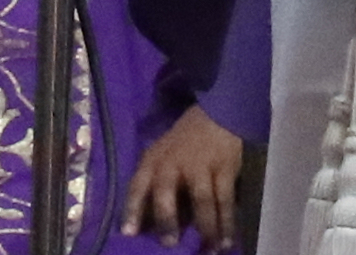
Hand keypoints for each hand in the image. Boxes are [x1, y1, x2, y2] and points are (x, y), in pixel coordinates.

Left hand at [124, 106, 250, 240]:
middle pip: (167, 193)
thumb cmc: (184, 142)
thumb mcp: (162, 155)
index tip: (128, 234)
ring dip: (205, 228)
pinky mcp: (225, 169)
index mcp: (154, 161)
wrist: (218, 115)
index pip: (138, 186)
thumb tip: (148, 225)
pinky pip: (225, 200)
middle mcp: (174, 163)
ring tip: (209, 251)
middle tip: (170, 244)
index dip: (132, 210)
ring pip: (202, 201)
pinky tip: (226, 240)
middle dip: (167, 220)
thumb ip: (155, 184)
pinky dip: (227, 222)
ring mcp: (201, 165)